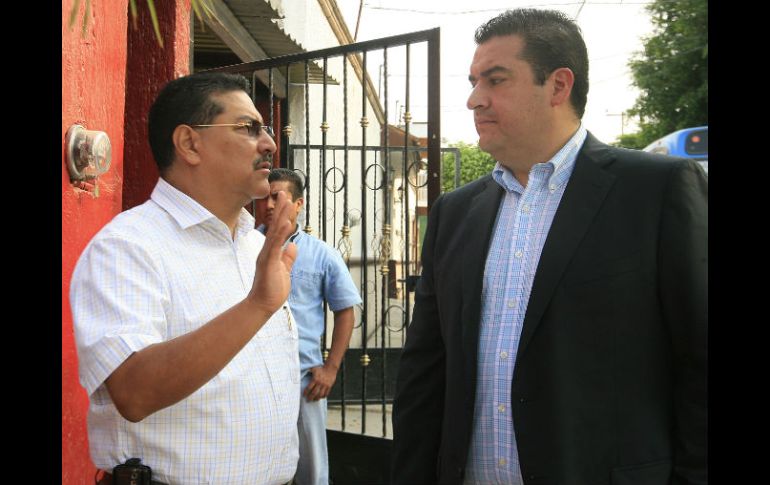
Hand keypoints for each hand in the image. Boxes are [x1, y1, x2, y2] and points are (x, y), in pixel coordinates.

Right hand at [248, 190, 296, 314]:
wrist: (262, 305)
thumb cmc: (272, 290)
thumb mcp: (284, 270)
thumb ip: (288, 258)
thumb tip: (293, 246)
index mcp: (271, 252)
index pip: (278, 230)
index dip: (283, 215)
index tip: (287, 201)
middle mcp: (267, 250)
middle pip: (275, 226)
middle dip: (281, 209)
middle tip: (285, 193)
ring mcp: (267, 255)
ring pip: (275, 231)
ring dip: (282, 216)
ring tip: (287, 201)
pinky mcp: (268, 262)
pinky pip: (275, 245)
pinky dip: (281, 233)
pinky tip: (286, 222)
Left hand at [303, 364, 338, 400]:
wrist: (330, 368)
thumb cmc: (321, 368)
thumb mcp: (313, 369)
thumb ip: (308, 372)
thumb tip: (301, 373)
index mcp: (315, 379)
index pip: (309, 388)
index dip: (306, 392)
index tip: (304, 395)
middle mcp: (320, 383)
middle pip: (314, 393)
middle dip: (310, 398)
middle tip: (308, 400)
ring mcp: (325, 385)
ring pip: (320, 395)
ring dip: (316, 398)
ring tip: (314, 400)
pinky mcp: (329, 386)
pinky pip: (326, 393)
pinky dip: (323, 396)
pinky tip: (321, 397)